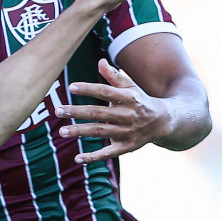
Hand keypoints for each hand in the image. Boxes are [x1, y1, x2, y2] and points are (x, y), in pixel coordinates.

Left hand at [58, 58, 173, 164]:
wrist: (163, 122)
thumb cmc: (140, 101)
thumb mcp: (131, 86)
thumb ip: (114, 76)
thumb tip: (100, 62)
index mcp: (129, 98)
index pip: (105, 92)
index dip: (88, 89)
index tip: (71, 86)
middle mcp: (128, 115)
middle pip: (99, 113)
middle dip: (77, 111)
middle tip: (58, 110)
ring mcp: (127, 132)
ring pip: (100, 132)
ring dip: (80, 131)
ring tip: (62, 131)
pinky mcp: (126, 147)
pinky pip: (108, 153)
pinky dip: (93, 157)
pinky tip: (78, 158)